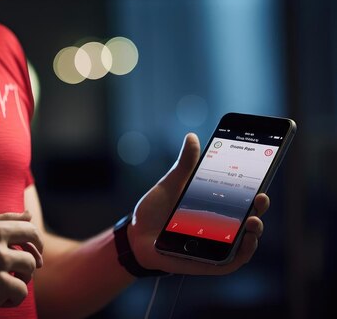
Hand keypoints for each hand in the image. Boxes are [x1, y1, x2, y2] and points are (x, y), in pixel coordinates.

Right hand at [0, 211, 42, 314]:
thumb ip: (2, 219)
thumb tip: (29, 214)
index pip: (29, 230)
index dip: (37, 243)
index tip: (35, 252)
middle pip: (32, 255)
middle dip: (30, 266)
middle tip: (22, 274)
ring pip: (28, 275)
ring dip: (19, 282)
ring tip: (2, 286)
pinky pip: (20, 293)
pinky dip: (12, 299)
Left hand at [128, 133, 269, 274]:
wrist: (136, 236)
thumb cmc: (155, 210)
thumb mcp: (171, 184)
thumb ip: (184, 165)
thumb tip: (192, 137)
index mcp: (215, 205)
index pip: (243, 195)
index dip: (257, 185)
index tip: (264, 172)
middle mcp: (221, 224)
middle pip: (250, 215)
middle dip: (260, 206)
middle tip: (260, 197)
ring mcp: (218, 244)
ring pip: (247, 239)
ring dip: (255, 230)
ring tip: (252, 220)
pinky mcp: (210, 262)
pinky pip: (233, 261)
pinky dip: (244, 253)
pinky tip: (245, 241)